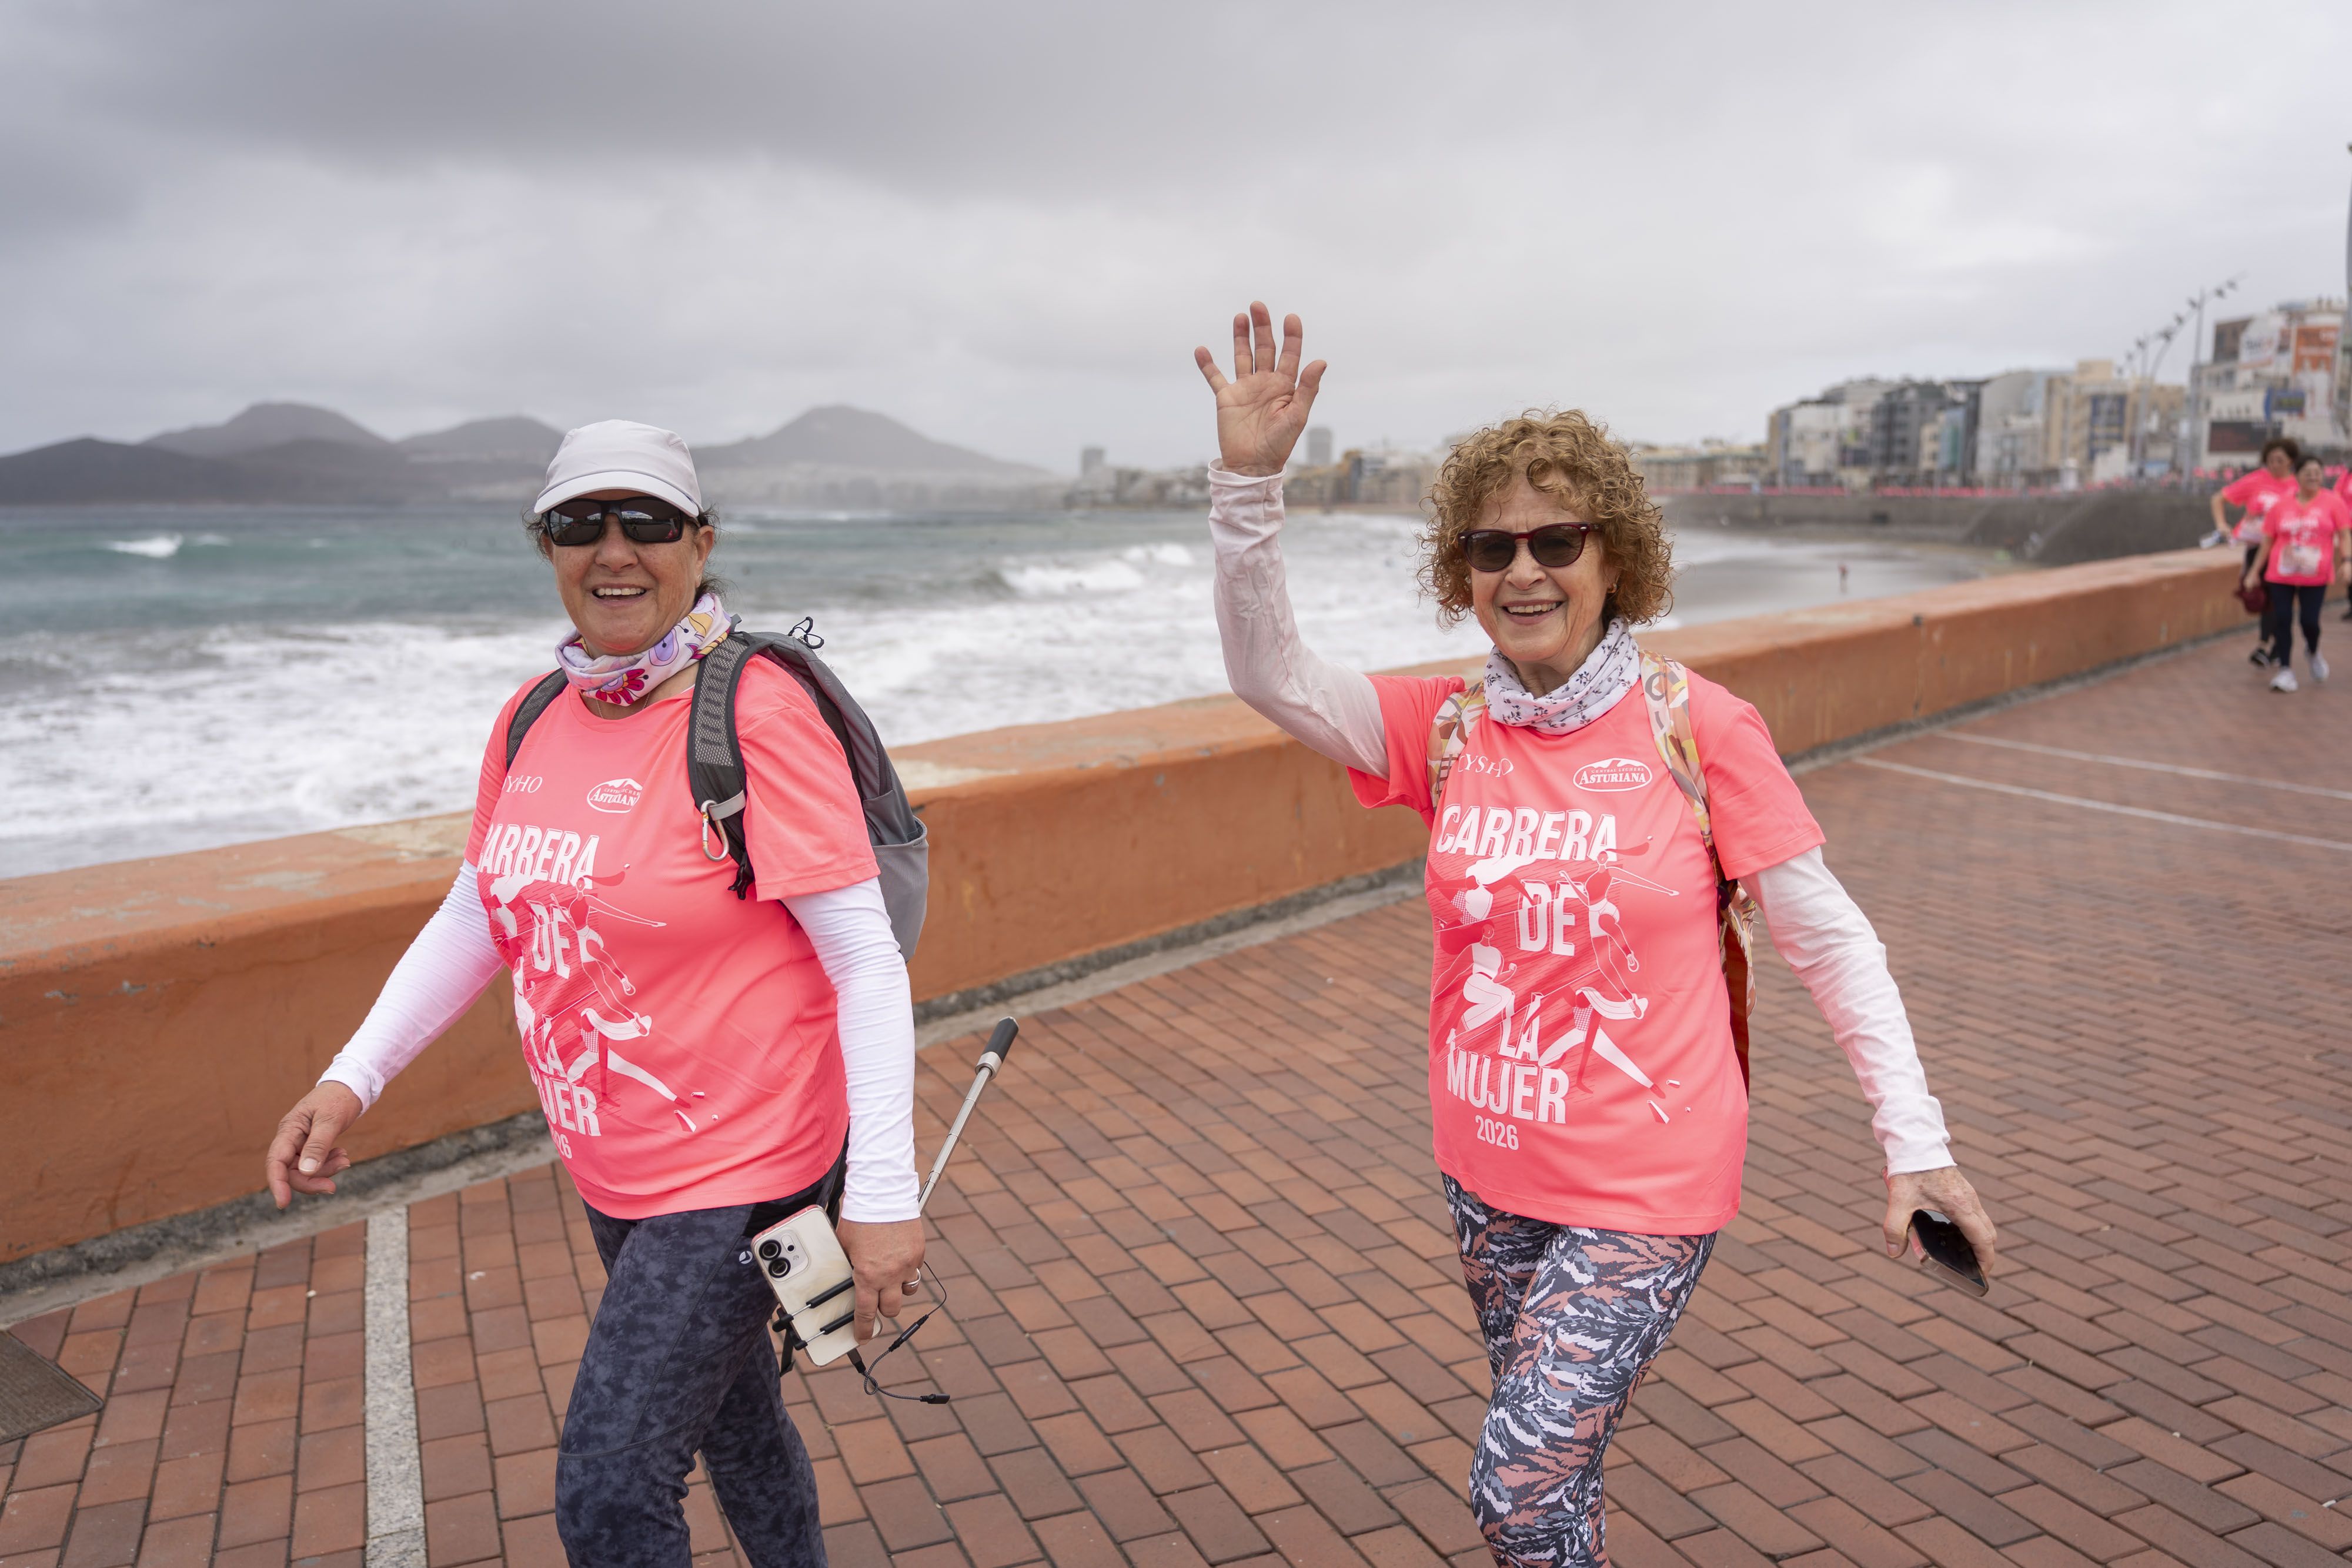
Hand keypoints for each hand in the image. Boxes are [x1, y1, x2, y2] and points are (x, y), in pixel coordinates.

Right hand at [266, 1082, 363, 1207]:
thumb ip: (318, 1145)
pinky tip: (342, 1156)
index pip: (276, 1162)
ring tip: (344, 1159)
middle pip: (291, 1172)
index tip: (283, 1203)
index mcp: (289, 1129)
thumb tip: (305, 1171)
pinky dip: (328, 1164)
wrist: (350, 1086)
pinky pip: (315, 1164)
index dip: (277, 1184)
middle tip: (333, 1186)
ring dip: (324, 1171)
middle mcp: (290, 1138)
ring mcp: (300, 1143)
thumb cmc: (338, 1098)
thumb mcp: (330, 1120)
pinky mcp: (311, 1146)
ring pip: (304, 1170)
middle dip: (311, 1181)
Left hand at [836, 1217, 925, 1341]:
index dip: (864, 1329)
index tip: (863, 1337)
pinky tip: (898, 1256)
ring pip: (908, 1291)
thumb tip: (846, 1278)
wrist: (882, 1194)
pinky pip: (914, 1269)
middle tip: (877, 1302)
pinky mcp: (918, 1252)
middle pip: (891, 1309)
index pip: (866, 1312)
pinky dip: (907, 1268)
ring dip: (898, 1290)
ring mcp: (907, 1264)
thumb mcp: (845, 1247)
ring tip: (890, 1277)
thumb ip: (848, 1266)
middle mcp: (889, 1274)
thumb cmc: (860, 1217)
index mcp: (867, 1275)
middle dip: (884, 1310)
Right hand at [1193, 301, 1326, 476]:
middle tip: (1258, 305)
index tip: (1291, 318)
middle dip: (1263, 327)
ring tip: (1240, 317)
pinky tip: (1201, 349)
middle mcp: (1265, 382)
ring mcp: (1245, 388)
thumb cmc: (1279, 444)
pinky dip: (1207, 364)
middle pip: (1265, 348)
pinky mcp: (1226, 398)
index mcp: (1285, 385)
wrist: (1253, 466)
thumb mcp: (1297, 416)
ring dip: (1241, 336)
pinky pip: (1215, 377)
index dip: (1292, 336)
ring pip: (1243, 356)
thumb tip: (1321, 361)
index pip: (1290, 354)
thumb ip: (1308, 388)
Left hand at [1883, 1164, 1996, 1276]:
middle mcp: (1970, 1201)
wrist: (1915, 1142)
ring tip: (1960, 1254)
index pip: (1983, 1240)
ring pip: (1983, 1224)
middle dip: (1983, 1253)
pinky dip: (1971, 1228)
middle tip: (1970, 1268)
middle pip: (1988, 1234)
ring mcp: (1969, 1195)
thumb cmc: (1910, 1170)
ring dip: (1977, 1240)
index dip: (1985, 1260)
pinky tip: (1951, 1233)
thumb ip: (1894, 1228)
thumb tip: (1894, 1253)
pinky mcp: (1963, 1190)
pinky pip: (1975, 1215)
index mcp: (1961, 1207)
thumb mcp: (1899, 1200)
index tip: (1981, 1274)